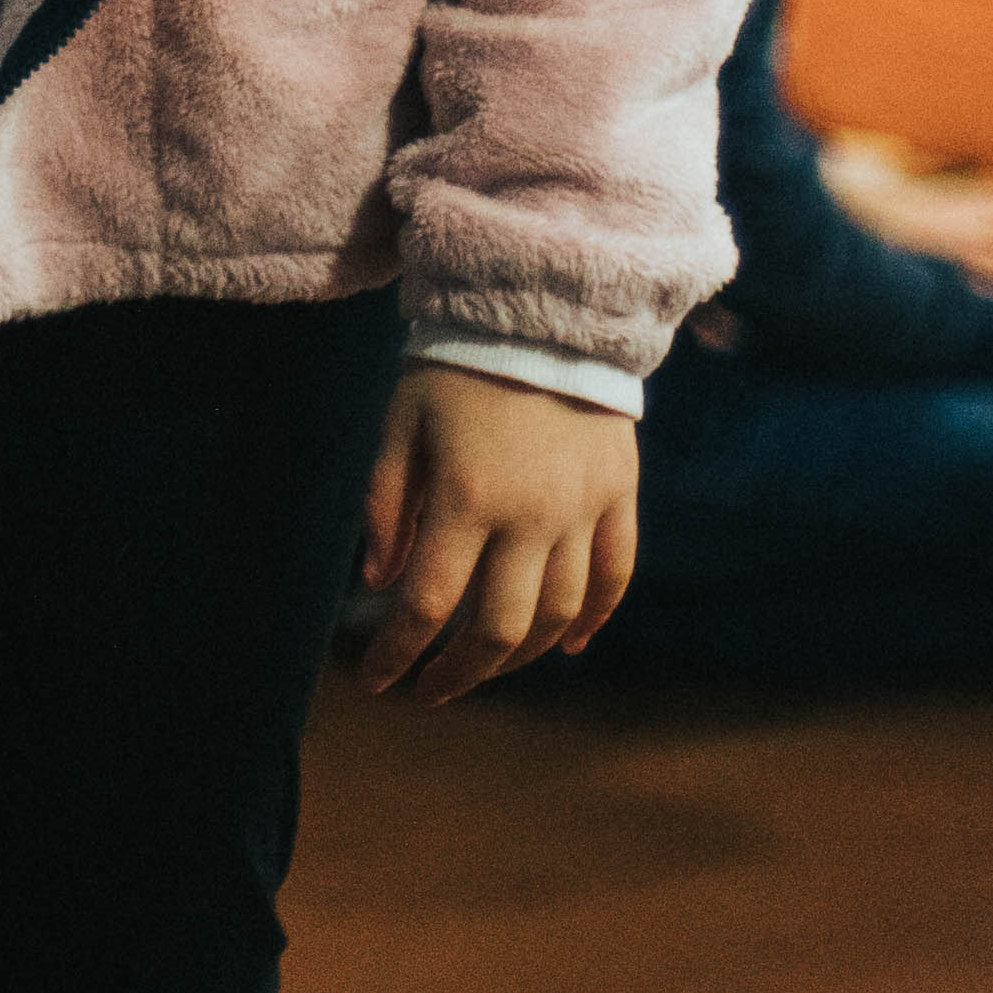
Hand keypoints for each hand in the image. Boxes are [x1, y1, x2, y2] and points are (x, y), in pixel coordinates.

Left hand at [353, 364, 638, 701]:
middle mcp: (531, 516)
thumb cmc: (454, 362)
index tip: (374, 682)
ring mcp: (582, 510)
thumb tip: (381, 581)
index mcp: (467, 497)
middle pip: (498, 630)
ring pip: (558, 616)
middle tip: (430, 689)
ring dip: (520, 656)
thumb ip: (386, 504)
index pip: (427, 606)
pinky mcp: (618, 495)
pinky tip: (571, 647)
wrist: (542, 303)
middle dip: (459, 673)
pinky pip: (614, 576)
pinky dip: (594, 619)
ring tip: (484, 666)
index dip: (396, 654)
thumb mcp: (401, 422)